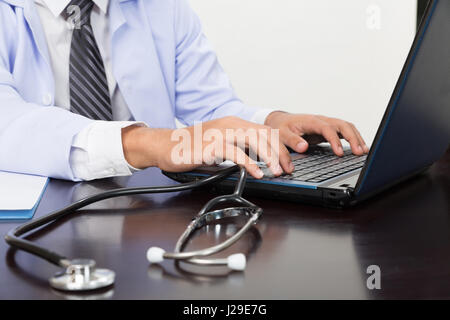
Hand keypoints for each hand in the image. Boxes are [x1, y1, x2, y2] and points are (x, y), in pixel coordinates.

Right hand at [121, 117, 294, 178]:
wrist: (166, 145)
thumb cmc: (192, 147)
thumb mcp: (221, 145)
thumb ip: (239, 149)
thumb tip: (258, 161)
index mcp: (234, 123)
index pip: (265, 131)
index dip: (279, 146)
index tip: (287, 162)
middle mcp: (230, 124)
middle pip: (264, 134)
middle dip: (279, 152)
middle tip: (287, 168)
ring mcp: (221, 133)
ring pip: (254, 140)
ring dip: (269, 157)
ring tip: (276, 171)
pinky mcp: (211, 144)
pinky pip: (235, 153)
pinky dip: (249, 163)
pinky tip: (256, 173)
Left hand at [264, 112, 368, 156]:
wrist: (281, 121)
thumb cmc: (281, 128)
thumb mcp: (282, 134)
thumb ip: (292, 140)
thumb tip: (304, 147)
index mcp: (311, 121)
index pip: (327, 128)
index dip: (335, 140)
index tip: (339, 153)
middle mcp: (321, 120)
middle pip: (342, 125)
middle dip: (353, 138)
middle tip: (359, 152)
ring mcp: (326, 124)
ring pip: (346, 127)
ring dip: (356, 138)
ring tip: (364, 152)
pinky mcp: (328, 130)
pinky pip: (344, 132)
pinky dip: (353, 138)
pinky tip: (359, 148)